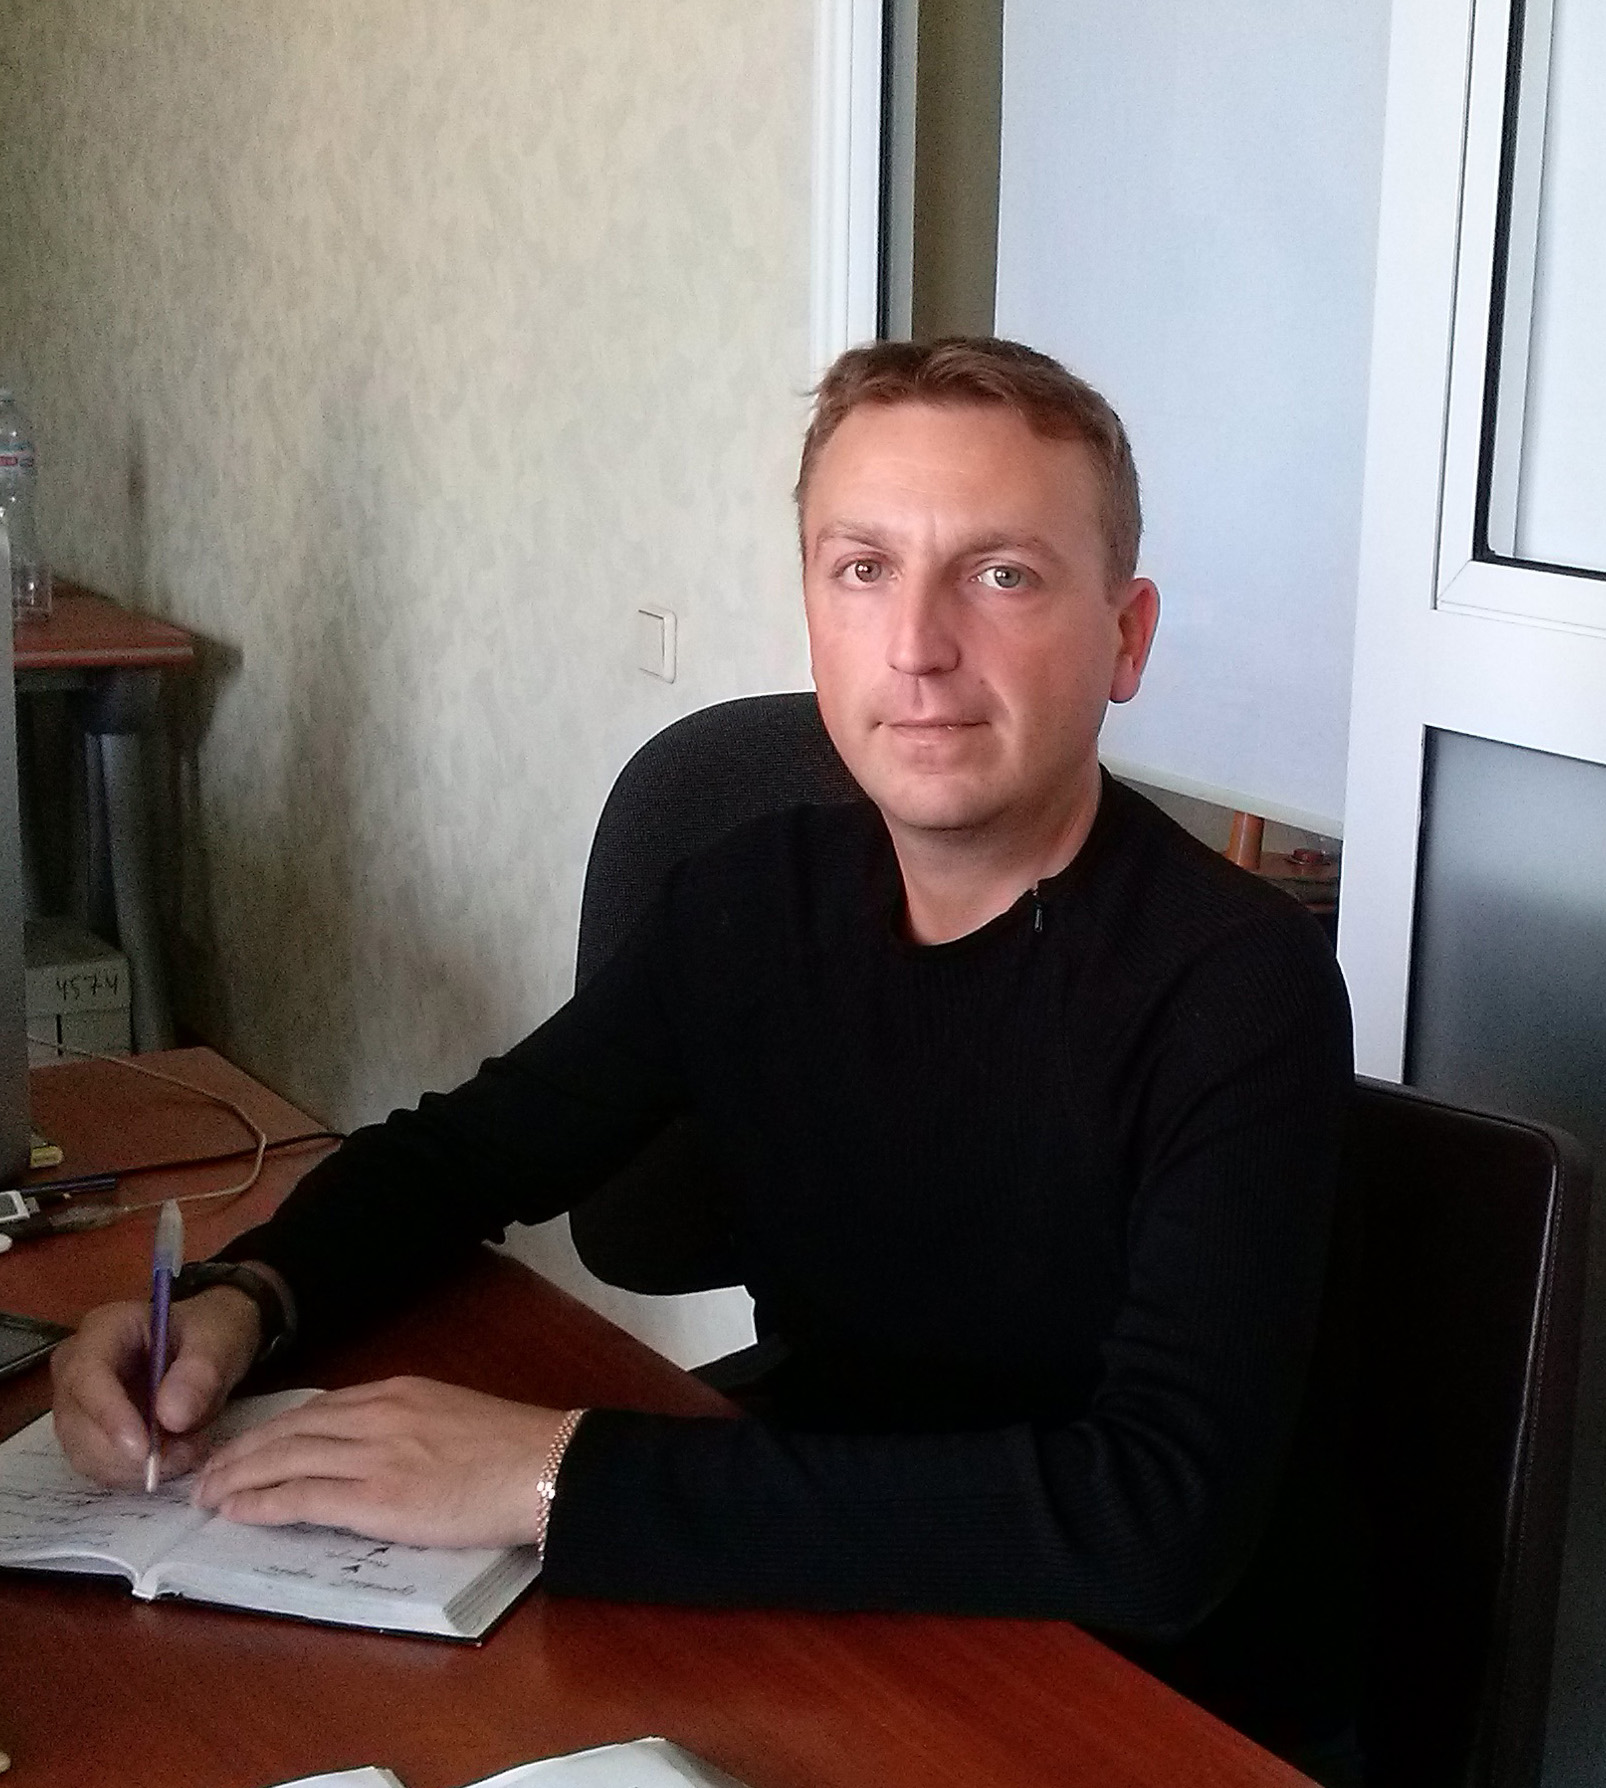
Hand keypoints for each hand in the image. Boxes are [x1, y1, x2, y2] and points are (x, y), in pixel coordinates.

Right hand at [51, 1287, 261, 1487]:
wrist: (212, 1344)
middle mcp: (77, 1366)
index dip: (110, 1416)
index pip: (87, 1376)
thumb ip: (200, 1371)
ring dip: (135, 1467)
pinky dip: (135, 1474)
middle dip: (128, 1452)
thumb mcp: (220, 1339)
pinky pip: (99, 1466)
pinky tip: (173, 1458)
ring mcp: (78, 1403)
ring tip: (188, 1451)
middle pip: (78, 1422)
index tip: (144, 1449)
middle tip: (185, 1454)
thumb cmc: (212, 1332)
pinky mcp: (88, 1433)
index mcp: (104, 1329)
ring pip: (85, 1453)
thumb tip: (171, 1417)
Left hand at [191, 1376, 571, 1548]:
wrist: (546, 1465)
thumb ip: (408, 1427)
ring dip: (238, 1476)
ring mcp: (376, 1455)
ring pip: (287, 1458)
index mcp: (398, 1393)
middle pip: (291, 1430)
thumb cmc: (512, 1449)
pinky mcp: (379, 1498)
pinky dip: (262, 1503)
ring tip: (208, 1495)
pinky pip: (304, 1497)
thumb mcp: (451, 1417)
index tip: (246, 1448)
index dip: (273, 1431)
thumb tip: (377, 1453)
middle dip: (243, 1452)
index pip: (317, 1409)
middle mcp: (379, 1415)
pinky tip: (237, 1512)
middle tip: (205, 1474)